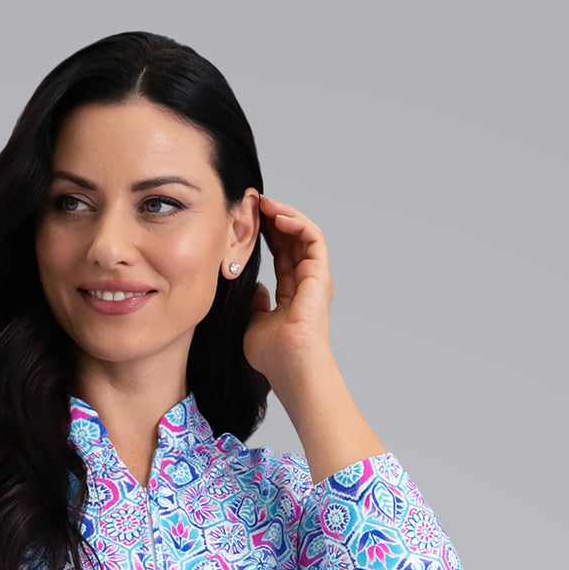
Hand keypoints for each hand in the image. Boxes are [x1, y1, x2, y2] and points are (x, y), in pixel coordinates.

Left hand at [244, 195, 334, 389]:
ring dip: (284, 215)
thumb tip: (256, 288)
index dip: (266, 235)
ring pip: (304, 233)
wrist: (290, 365)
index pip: (281, 255)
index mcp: (293, 294)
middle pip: (292, 241)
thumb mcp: (254, 324)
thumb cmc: (274, 355)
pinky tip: (277, 216)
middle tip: (253, 204)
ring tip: (264, 204)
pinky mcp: (320, 273)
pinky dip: (296, 222)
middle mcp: (307, 283)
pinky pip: (312, 237)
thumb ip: (255, 304)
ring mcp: (315, 277)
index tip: (248, 222)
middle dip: (273, 219)